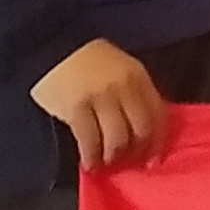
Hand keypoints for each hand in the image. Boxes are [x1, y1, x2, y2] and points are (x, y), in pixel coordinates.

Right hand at [32, 37, 173, 170]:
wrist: (52, 45)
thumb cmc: (88, 60)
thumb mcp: (120, 68)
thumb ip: (134, 93)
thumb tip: (144, 129)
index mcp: (138, 76)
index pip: (157, 114)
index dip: (157, 142)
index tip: (152, 160)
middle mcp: (123, 87)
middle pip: (140, 130)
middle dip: (136, 152)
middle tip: (127, 163)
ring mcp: (100, 98)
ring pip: (117, 140)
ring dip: (113, 157)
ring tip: (106, 163)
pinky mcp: (77, 109)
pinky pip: (90, 141)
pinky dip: (91, 157)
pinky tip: (89, 163)